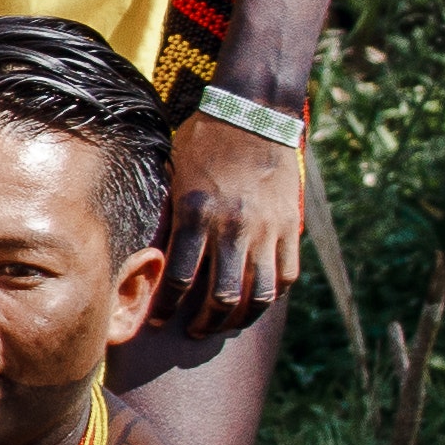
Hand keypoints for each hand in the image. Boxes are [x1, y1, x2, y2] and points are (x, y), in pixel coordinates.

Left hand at [161, 112, 305, 340]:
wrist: (253, 114)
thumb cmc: (205, 141)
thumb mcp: (174, 174)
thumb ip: (169, 216)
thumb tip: (154, 256)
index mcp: (196, 214)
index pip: (181, 279)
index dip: (168, 307)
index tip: (160, 319)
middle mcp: (232, 227)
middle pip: (223, 296)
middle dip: (206, 322)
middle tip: (195, 330)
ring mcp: (266, 229)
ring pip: (259, 293)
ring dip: (240, 317)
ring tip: (226, 324)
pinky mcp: (290, 226)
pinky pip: (285, 275)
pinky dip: (272, 295)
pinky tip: (257, 300)